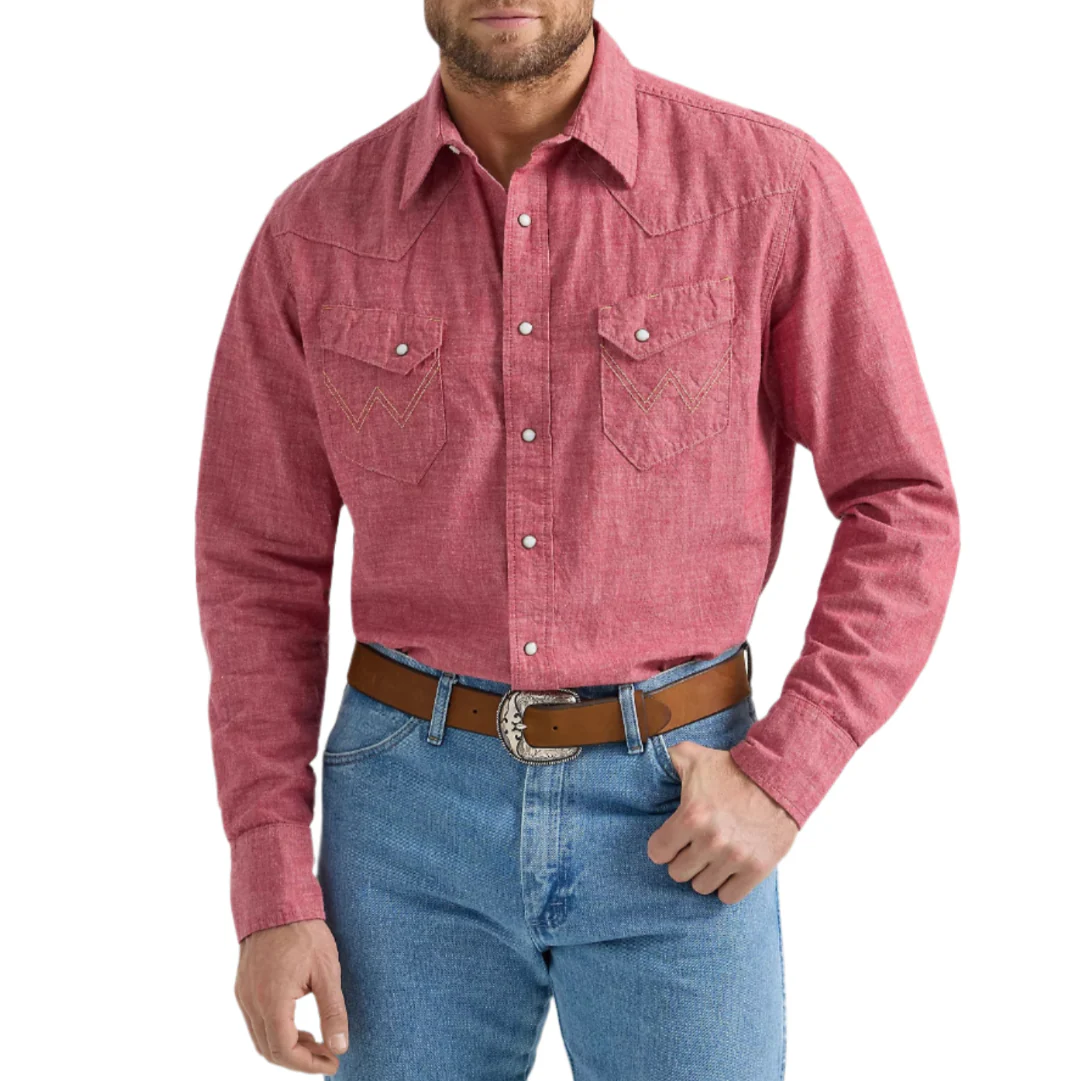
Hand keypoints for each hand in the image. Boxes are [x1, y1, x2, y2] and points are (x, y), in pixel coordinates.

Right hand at [235, 918, 348, 1073]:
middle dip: (299, 1060)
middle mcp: (251, 1002)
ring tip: (315, 1041)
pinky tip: (297, 1024)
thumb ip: (333, 1011)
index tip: (332, 1062)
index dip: (308, 1064)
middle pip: (270, 1050)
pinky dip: (276, 1031)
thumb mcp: (326, 971)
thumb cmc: (305, 932)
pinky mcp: (243, 987)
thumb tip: (340, 1047)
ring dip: (287, 1047)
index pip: (285, 1051)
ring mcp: (244, 995)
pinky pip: (256, 1022)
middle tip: (327, 1056)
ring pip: (261, 1039)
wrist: (277, 900)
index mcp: (271, 1001)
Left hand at [647, 742, 798, 902]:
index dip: (663, 845)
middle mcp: (712, 841)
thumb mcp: (692, 756)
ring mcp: (735, 857)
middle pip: (678, 872)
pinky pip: (728, 896)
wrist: (779, 777)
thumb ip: (665, 759)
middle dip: (683, 859)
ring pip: (701, 886)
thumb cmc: (732, 767)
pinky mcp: (757, 868)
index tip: (672, 839)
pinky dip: (726, 886)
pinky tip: (727, 869)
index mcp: (691, 816)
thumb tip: (646, 761)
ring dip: (704, 872)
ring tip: (711, 856)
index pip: (658, 852)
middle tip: (694, 846)